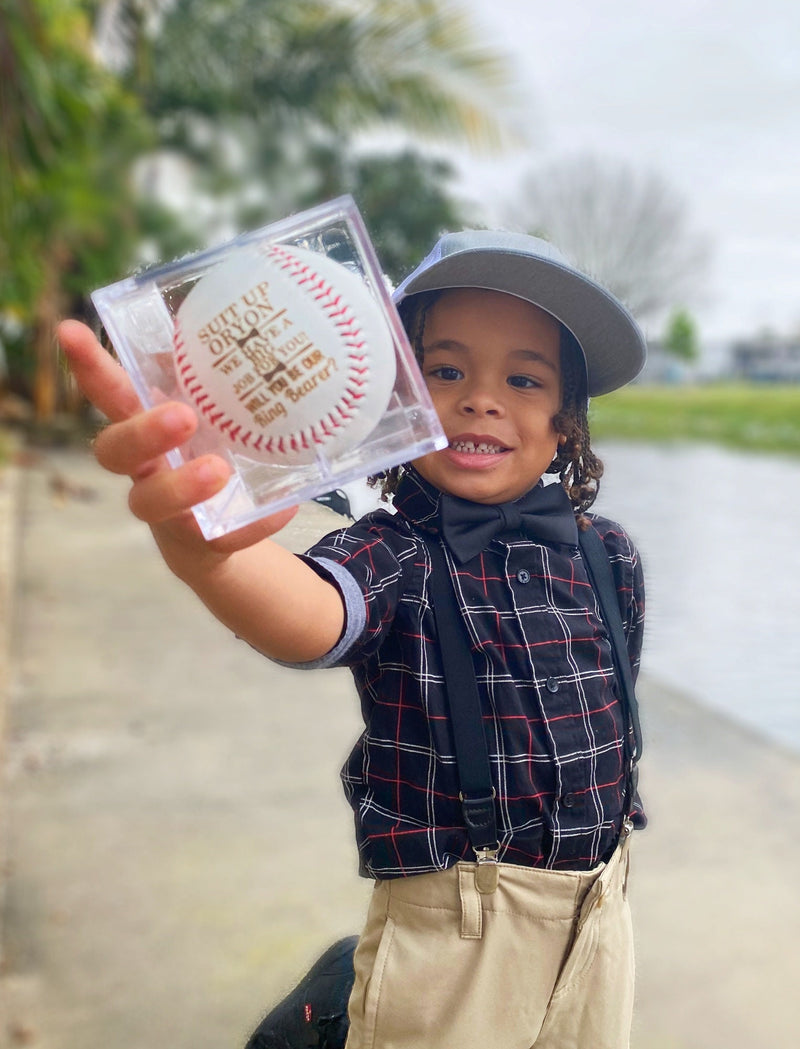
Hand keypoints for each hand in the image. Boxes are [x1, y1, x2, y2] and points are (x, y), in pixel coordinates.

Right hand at [57, 320, 296, 564]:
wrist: (219, 529)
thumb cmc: (208, 451)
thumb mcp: (211, 411)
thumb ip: (216, 378)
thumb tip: (248, 315)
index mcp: (143, 424)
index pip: (109, 392)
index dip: (88, 365)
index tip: (71, 330)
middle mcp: (143, 467)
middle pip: (116, 451)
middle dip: (144, 432)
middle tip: (182, 415)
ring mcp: (166, 510)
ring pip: (152, 502)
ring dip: (182, 485)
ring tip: (218, 469)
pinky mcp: (200, 541)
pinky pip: (222, 536)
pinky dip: (254, 522)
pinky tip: (282, 510)